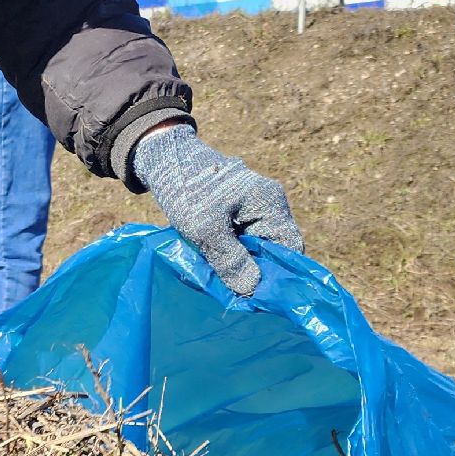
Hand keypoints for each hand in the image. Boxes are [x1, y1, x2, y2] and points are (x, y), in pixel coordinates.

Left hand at [131, 124, 301, 295]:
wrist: (164, 160)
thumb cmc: (187, 190)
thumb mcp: (206, 229)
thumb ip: (231, 260)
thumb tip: (252, 291)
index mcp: (271, 204)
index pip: (290, 249)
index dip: (275, 275)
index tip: (252, 296)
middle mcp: (269, 205)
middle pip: (271, 250)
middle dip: (251, 270)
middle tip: (227, 287)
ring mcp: (254, 207)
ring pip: (254, 248)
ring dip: (236, 263)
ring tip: (215, 273)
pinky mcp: (237, 211)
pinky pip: (240, 240)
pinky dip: (227, 252)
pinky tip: (210, 259)